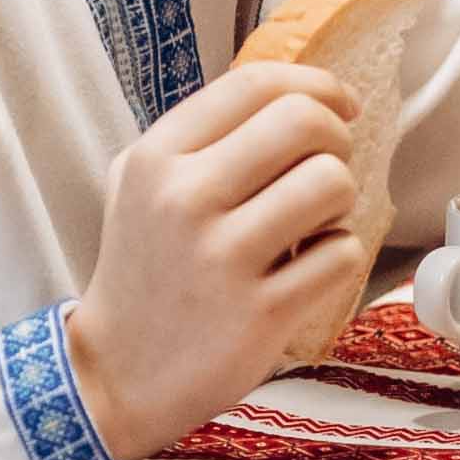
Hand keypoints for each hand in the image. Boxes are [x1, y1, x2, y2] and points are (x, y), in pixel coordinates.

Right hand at [66, 60, 359, 459]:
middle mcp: (184, 198)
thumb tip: (298, 96)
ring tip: (310, 226)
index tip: (339, 104)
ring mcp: (223, 257)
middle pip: (304, 123)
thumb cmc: (144, 271)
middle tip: (325, 170)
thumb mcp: (140, 185)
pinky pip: (342, 253)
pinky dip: (337, 258)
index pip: (255, 85)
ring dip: (338, 203)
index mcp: (156, 158)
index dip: (316, 85)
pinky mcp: (261, 313)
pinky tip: (304, 271)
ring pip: (332, 182)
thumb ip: (201, 136)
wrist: (117, 374)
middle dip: (336, 139)